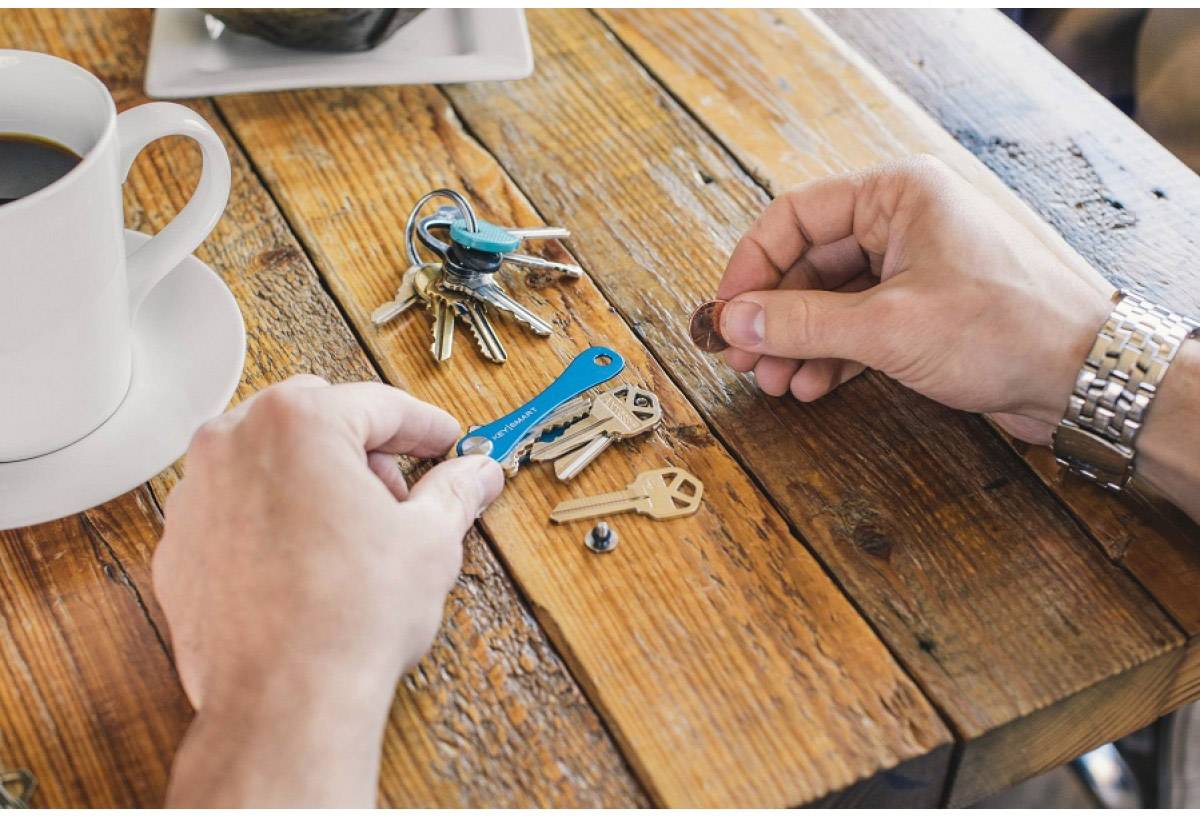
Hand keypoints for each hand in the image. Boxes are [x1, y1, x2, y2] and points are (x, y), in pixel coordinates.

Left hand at [154, 376, 503, 805]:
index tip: (445, 443)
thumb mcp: (428, 541)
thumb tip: (478, 474)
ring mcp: (196, 495)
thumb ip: (454, 492)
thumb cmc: (352, 616)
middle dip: (362, 449)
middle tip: (401, 493)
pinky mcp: (178, 547)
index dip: (424, 426)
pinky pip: (234, 510)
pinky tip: (306, 563)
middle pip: (315, 420)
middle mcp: (232, 443)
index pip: (377, 405)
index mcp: (298, 422)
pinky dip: (270, 520)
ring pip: (267, 461)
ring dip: (313, 481)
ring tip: (353, 533)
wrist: (284, 700)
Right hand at [716, 154, 1114, 443]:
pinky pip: (858, 325)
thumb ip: (801, 323)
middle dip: (773, 316)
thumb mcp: (887, 327)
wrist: (1086, 377)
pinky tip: (813, 385)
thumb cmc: (1006, 329)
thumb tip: (733, 323)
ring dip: (797, 342)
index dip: (750, 267)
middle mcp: (904, 222)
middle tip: (744, 361)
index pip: (794, 217)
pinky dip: (831, 355)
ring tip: (775, 384)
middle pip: (808, 262)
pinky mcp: (925, 310)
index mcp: (898, 194)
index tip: (725, 315)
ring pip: (830, 299)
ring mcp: (915, 267)